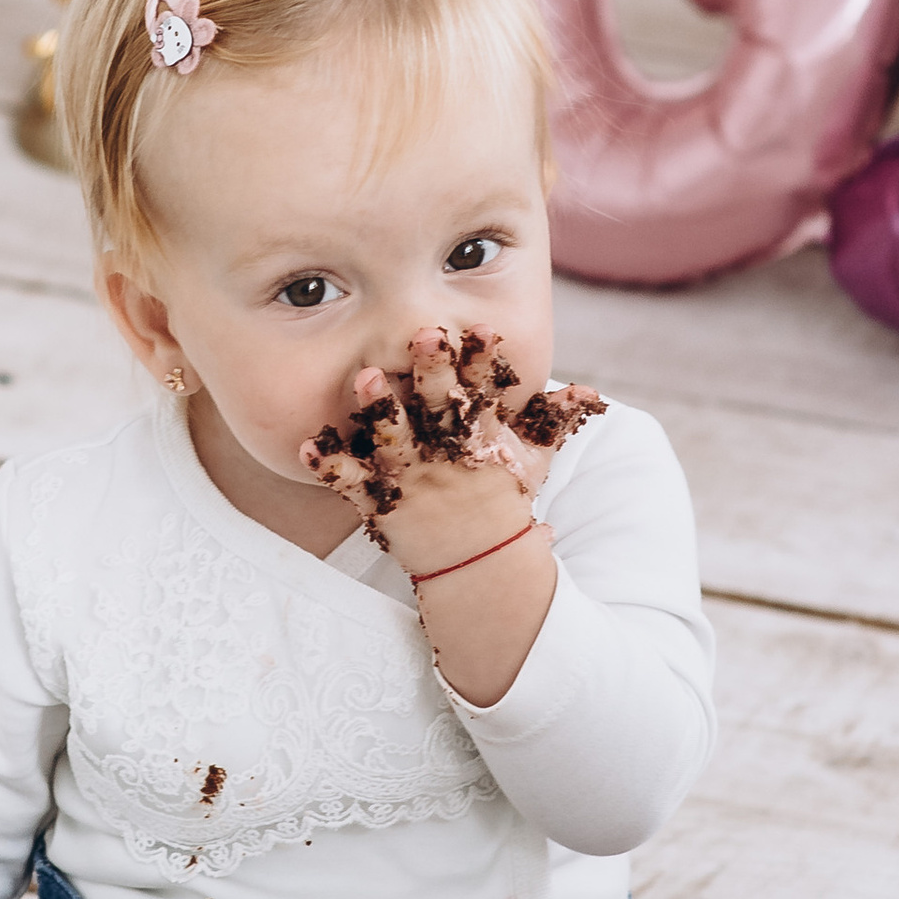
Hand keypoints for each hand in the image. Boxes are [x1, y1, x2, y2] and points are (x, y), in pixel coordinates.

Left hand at [300, 325, 601, 568]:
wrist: (480, 568)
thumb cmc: (503, 504)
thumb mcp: (533, 463)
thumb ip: (553, 422)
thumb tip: (590, 391)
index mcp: (482, 441)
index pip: (485, 392)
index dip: (483, 360)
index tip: (481, 329)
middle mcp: (446, 456)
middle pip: (439, 407)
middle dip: (433, 372)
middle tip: (424, 334)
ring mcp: (412, 480)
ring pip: (394, 439)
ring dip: (379, 408)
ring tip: (365, 378)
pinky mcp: (381, 504)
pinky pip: (351, 484)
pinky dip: (330, 466)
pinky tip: (308, 445)